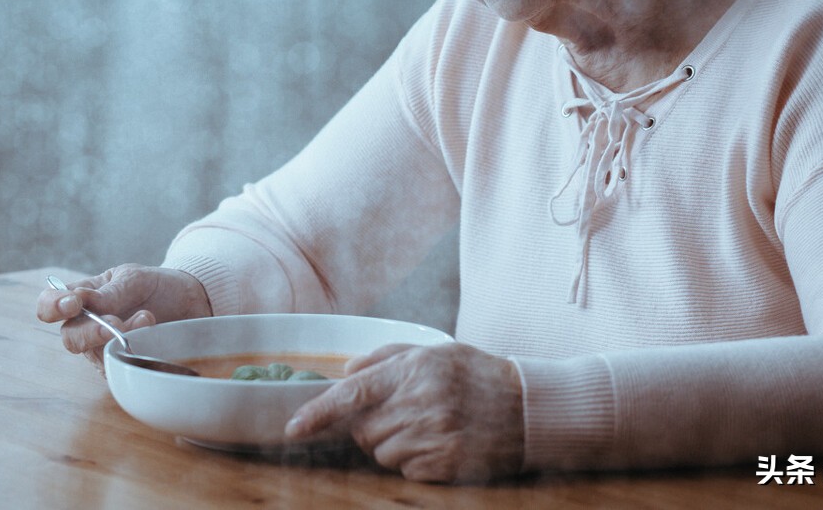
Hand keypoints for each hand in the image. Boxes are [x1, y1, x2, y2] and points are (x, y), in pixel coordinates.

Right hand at [36, 264, 211, 372]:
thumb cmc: (156, 286)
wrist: (191, 301)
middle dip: (91, 332)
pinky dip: (134, 352)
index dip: (52, 307)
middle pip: (69, 337)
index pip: (49, 304)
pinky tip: (152, 335)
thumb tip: (79, 299)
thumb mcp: (135, 278)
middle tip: (115, 323)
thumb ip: (110, 291)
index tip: (73, 303)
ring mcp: (104, 348)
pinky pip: (119, 367)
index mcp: (83, 297)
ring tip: (147, 318)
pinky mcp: (123, 364)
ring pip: (95, 355)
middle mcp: (87, 325)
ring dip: (119, 339)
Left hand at [285, 342, 523, 482]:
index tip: (292, 428)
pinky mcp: (446, 465)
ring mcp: (434, 437)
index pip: (352, 394)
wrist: (530, 407)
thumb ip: (385, 356)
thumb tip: (344, 371)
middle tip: (403, 413)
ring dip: (393, 444)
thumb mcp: (434, 351)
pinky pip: (405, 471)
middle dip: (371, 426)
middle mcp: (420, 403)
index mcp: (413, 370)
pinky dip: (414, 461)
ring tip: (427, 427)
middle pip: (362, 430)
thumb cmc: (477, 374)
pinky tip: (439, 443)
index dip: (317, 412)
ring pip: (381, 453)